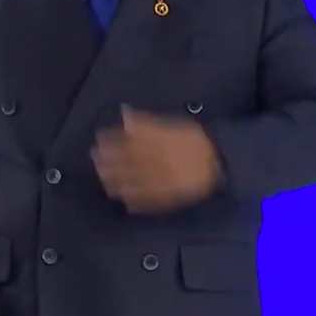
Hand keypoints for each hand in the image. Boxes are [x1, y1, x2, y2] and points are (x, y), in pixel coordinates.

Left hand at [93, 107, 221, 213]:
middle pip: (126, 162)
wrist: (220, 161)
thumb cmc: (194, 141)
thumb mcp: (174, 125)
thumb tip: (124, 115)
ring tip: (102, 177)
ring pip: (133, 183)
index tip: (99, 139)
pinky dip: (132, 199)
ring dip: (115, 180)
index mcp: (160, 144)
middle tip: (95, 158)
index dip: (112, 141)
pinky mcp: (168, 198)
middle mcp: (158, 163)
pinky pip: (146, 201)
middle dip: (108, 161)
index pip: (128, 142)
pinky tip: (121, 198)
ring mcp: (162, 182)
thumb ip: (148, 123)